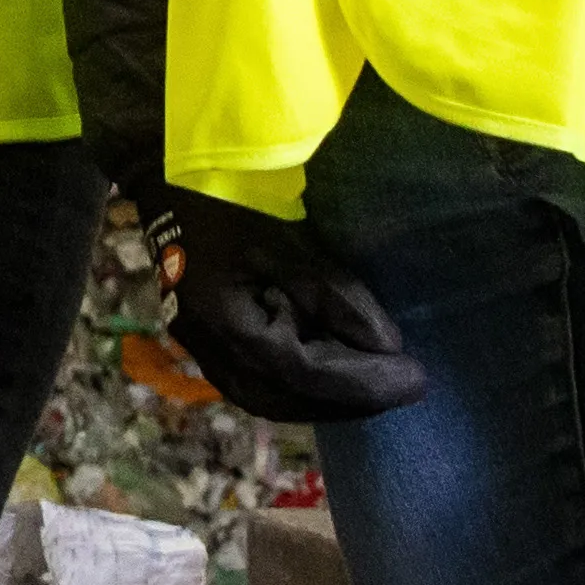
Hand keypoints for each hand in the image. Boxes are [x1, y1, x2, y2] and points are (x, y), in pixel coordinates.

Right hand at [165, 192, 430, 421]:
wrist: (168, 183)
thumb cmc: (229, 203)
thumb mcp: (286, 242)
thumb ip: (334, 295)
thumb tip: (387, 345)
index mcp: (228, 325)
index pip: (306, 372)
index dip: (364, 380)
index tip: (416, 376)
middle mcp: (213, 353)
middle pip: (291, 399)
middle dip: (351, 399)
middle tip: (404, 386)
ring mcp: (206, 354)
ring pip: (274, 401)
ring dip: (329, 401)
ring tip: (377, 387)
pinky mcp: (212, 348)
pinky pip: (262, 387)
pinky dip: (304, 390)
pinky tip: (335, 378)